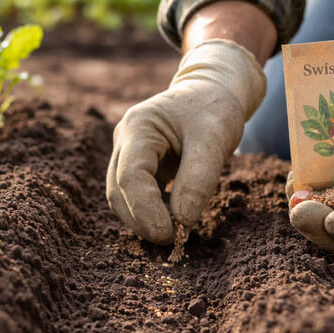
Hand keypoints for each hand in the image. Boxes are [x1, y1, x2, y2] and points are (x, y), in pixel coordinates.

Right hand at [107, 39, 265, 243]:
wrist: (213, 91)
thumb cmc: (214, 109)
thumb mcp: (215, 139)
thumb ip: (198, 179)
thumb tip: (182, 222)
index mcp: (139, 126)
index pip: (130, 177)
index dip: (146, 211)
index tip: (171, 234)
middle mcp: (125, 140)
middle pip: (118, 191)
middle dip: (142, 221)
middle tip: (174, 241)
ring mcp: (127, 153)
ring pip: (121, 198)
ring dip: (142, 221)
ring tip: (174, 233)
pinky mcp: (138, 166)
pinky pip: (134, 196)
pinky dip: (148, 213)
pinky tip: (171, 222)